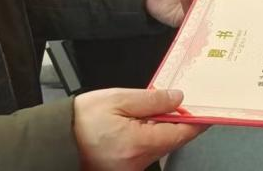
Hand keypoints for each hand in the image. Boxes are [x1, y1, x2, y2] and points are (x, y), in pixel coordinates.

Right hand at [73, 88, 205, 170]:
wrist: (55, 140)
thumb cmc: (82, 121)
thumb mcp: (118, 99)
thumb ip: (152, 99)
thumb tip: (177, 98)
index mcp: (139, 144)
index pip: (183, 134)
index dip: (197, 120)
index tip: (207, 109)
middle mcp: (137, 162)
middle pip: (171, 140)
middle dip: (175, 120)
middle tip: (174, 100)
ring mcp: (131, 168)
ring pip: (158, 145)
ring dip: (160, 128)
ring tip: (146, 110)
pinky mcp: (123, 169)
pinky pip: (144, 151)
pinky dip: (147, 136)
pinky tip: (137, 123)